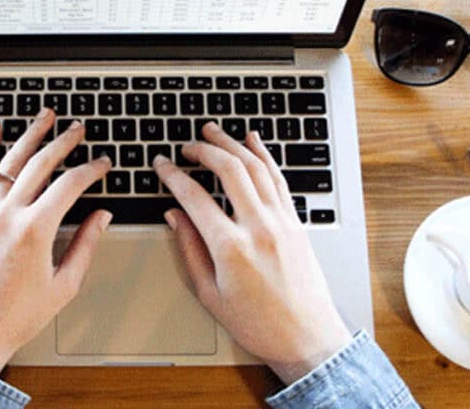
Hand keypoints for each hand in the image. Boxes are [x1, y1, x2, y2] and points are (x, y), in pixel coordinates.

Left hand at [0, 109, 112, 374]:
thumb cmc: (16, 316)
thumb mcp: (64, 285)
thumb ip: (85, 245)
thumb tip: (101, 217)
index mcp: (35, 230)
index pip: (70, 185)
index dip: (91, 170)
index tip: (103, 164)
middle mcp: (9, 215)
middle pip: (40, 164)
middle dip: (63, 142)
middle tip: (79, 129)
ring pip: (10, 162)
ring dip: (29, 135)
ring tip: (45, 117)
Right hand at [153, 122, 350, 384]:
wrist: (308, 338)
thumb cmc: (258, 324)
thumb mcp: (210, 294)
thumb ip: (189, 249)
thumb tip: (175, 216)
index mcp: (231, 248)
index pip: (194, 197)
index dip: (173, 176)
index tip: (162, 166)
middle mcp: (259, 228)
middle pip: (229, 170)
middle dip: (203, 150)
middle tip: (186, 146)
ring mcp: (282, 222)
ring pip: (256, 167)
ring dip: (232, 144)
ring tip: (213, 132)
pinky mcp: (296, 223)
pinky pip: (278, 179)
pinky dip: (264, 155)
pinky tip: (253, 142)